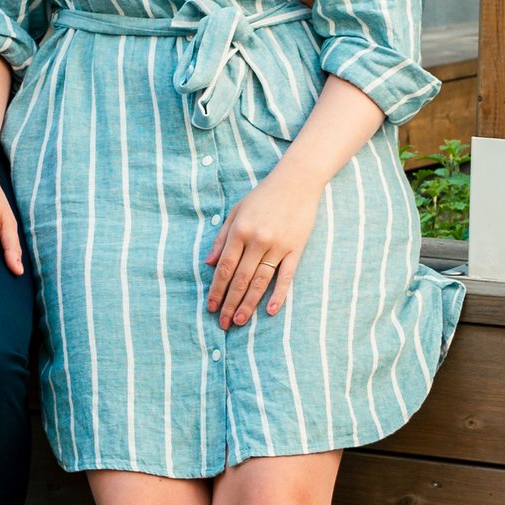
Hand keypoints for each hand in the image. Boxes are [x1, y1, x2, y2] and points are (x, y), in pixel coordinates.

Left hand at [207, 163, 323, 326]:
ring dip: (249, 303)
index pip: (224, 267)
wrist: (297, 182)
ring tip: (240, 321)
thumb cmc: (263, 196)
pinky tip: (271, 311)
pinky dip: (279, 294)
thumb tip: (208, 264)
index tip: (211, 307)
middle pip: (240, 278)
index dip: (217, 289)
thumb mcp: (236, 211)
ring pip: (261, 281)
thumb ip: (221, 238)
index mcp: (239, 231)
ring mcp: (277, 246)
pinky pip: (286, 276)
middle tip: (223, 323)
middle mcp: (257, 240)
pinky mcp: (296, 249)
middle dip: (230, 303)